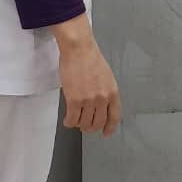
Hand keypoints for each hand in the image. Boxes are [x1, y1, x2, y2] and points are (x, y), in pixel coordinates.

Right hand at [54, 16, 120, 135]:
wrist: (79, 49)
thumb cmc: (90, 58)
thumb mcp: (106, 77)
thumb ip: (105, 92)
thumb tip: (100, 105)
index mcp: (112, 92)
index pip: (114, 117)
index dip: (110, 128)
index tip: (106, 132)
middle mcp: (102, 98)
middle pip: (98, 123)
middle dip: (91, 127)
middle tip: (85, 126)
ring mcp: (88, 100)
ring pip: (84, 123)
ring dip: (79, 125)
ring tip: (75, 121)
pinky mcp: (74, 100)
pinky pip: (72, 119)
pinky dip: (69, 122)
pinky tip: (67, 120)